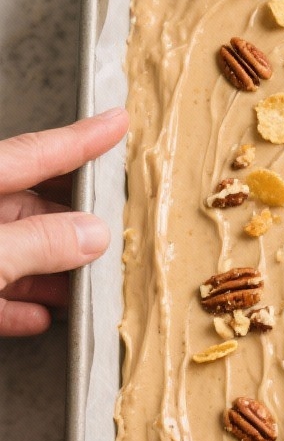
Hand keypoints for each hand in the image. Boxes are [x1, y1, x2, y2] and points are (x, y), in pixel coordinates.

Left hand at [0, 107, 128, 335]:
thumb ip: (38, 244)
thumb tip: (92, 234)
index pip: (34, 154)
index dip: (80, 140)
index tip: (116, 122)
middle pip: (25, 207)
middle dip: (70, 223)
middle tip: (112, 230)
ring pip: (11, 252)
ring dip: (48, 272)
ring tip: (82, 286)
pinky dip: (15, 304)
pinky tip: (39, 317)